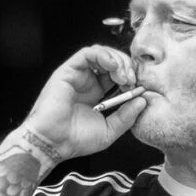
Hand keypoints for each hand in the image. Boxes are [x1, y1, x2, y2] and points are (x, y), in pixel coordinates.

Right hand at [23, 45, 146, 161]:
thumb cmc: (75, 140)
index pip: (118, 75)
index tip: (138, 87)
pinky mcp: (68, 70)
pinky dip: (103, 55)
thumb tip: (142, 101)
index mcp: (97, 95)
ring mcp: (78, 76)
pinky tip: (113, 67)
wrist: (54, 142)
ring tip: (123, 75)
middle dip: (127, 66)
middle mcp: (87, 82)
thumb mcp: (109, 130)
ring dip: (117, 60)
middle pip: (112, 62)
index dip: (131, 77)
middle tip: (132, 80)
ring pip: (101, 54)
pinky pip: (87, 53)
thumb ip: (126, 117)